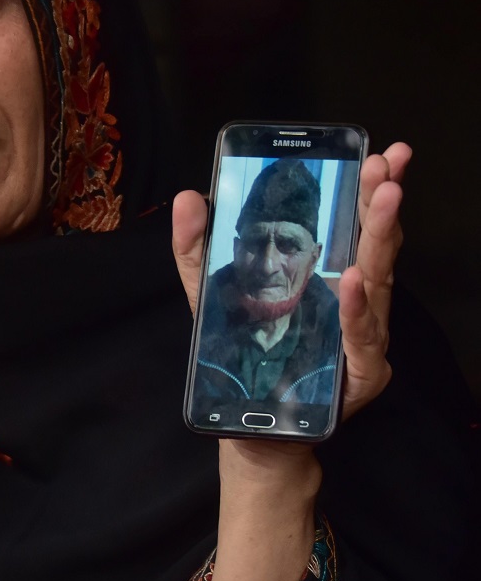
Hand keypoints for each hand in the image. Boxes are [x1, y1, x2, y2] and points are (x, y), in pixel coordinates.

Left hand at [173, 142, 411, 427]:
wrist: (253, 430)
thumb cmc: (242, 356)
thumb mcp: (210, 295)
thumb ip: (198, 248)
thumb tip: (190, 195)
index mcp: (325, 275)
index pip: (353, 222)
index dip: (367, 187)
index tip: (376, 151)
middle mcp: (352, 300)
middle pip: (373, 242)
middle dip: (383, 198)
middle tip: (390, 160)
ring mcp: (361, 335)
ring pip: (377, 279)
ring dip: (380, 236)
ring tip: (385, 197)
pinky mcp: (360, 372)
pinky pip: (358, 335)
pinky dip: (355, 307)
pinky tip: (352, 279)